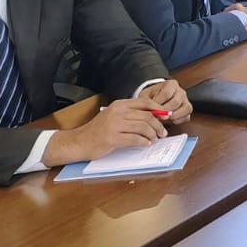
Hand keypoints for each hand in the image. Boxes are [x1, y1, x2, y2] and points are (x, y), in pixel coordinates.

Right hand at [45, 98, 165, 165]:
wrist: (79, 142)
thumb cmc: (98, 131)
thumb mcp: (113, 116)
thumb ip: (130, 114)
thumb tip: (153, 117)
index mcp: (119, 104)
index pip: (145, 103)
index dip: (159, 109)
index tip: (167, 117)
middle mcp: (118, 112)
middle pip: (147, 116)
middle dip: (158, 125)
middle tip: (163, 132)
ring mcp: (114, 125)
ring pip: (143, 127)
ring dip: (152, 134)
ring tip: (155, 139)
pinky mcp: (112, 138)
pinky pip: (134, 139)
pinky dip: (144, 142)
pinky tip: (146, 144)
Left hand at [141, 78, 191, 124]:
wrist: (155, 100)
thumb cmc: (151, 97)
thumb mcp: (146, 96)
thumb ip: (148, 102)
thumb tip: (152, 112)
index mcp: (171, 84)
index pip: (166, 93)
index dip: (158, 103)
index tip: (150, 109)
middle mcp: (181, 91)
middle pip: (176, 102)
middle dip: (165, 112)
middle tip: (156, 117)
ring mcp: (186, 101)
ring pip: (186, 108)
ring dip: (174, 116)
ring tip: (164, 119)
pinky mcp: (187, 111)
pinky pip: (187, 117)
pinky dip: (178, 121)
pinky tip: (169, 121)